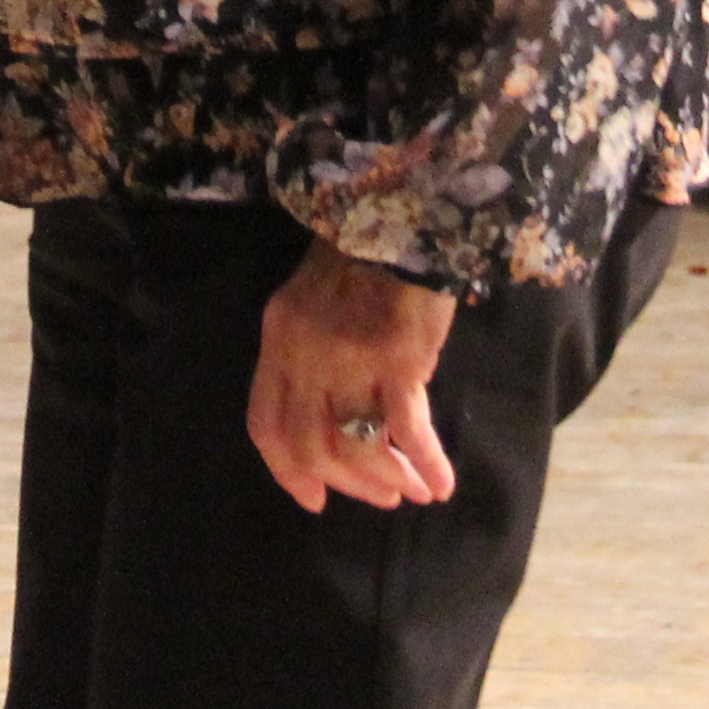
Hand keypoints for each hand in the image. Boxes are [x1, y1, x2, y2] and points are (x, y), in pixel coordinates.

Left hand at [247, 236, 458, 513]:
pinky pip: (408, 429)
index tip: (315, 499)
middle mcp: (303, 353)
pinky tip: (442, 483)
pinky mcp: (397, 358)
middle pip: (311, 445)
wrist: (403, 208)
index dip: (288, 471)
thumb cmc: (365, 251)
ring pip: (357, 445)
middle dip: (348, 483)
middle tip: (382, 498)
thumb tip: (335, 415)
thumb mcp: (314, 298)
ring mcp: (348, 357)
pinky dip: (426, 463)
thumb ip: (311, 352)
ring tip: (415, 490)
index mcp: (278, 337)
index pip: (266, 423)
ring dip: (387, 478)